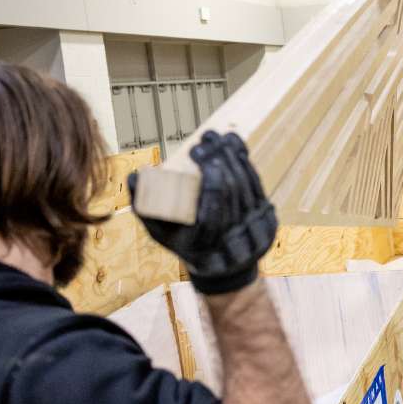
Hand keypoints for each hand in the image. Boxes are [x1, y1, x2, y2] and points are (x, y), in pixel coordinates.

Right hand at [129, 131, 277, 294]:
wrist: (220, 266)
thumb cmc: (182, 241)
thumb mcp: (158, 230)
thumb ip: (142, 205)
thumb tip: (134, 176)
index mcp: (205, 247)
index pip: (212, 210)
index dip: (210, 180)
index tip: (196, 153)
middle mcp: (233, 244)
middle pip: (232, 193)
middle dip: (220, 160)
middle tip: (206, 138)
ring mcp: (254, 233)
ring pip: (246, 187)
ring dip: (233, 157)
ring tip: (219, 137)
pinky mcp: (268, 222)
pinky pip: (258, 187)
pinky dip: (247, 163)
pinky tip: (235, 146)